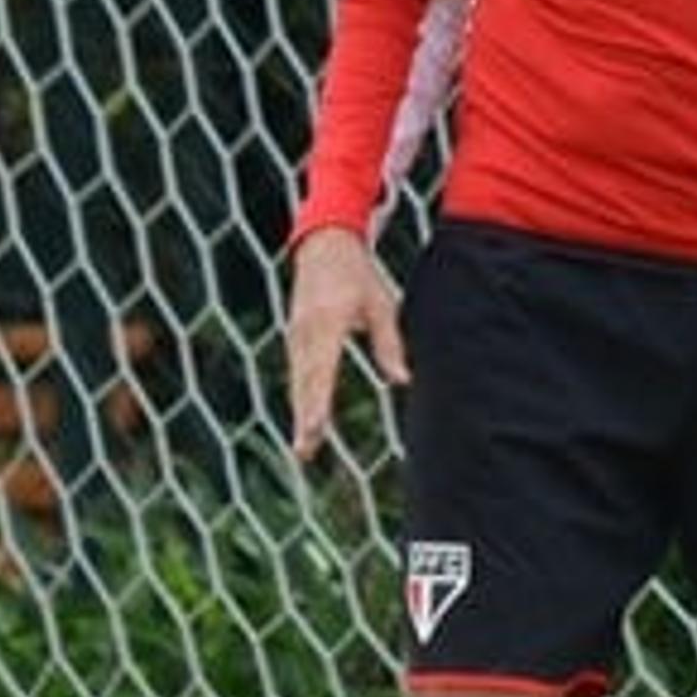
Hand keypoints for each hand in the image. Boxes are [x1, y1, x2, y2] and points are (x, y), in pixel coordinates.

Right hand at [283, 226, 408, 462]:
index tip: (316, 428)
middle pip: (305, 383)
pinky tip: (305, 418)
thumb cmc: (358, 274)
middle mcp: (306, 331)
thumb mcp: (381, 304)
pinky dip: (300, 396)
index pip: (322, 370)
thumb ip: (388, 343)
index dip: (318, 402)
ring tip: (305, 447)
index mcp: (328, 322)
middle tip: (305, 452)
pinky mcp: (295, 335)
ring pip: (298, 380)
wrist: (324, 243)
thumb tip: (401, 380)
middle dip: (305, 419)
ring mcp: (296, 333)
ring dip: (300, 413)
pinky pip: (298, 371)